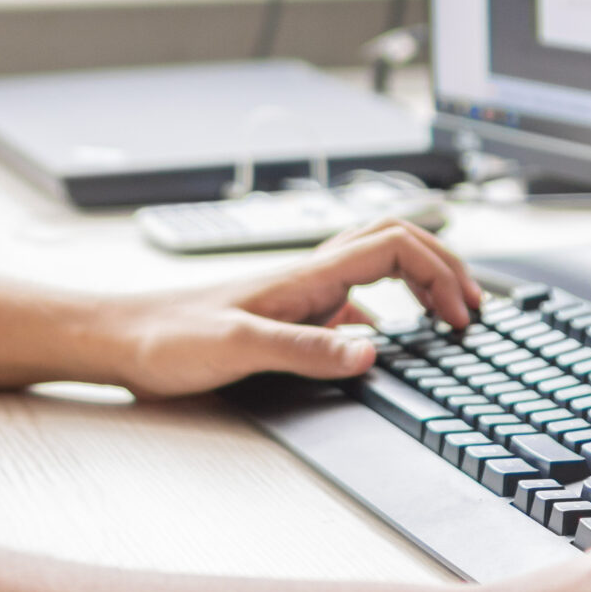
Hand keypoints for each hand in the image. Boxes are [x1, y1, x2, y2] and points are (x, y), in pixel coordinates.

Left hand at [98, 219, 482, 398]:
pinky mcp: (285, 314)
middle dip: (444, 264)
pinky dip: (384, 310)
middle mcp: (306, 276)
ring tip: (447, 316)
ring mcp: (297, 293)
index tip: (460, 315)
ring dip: (418, 280)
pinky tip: (382, 342)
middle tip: (473, 307)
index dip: (439, 269)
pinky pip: (349, 299)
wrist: (116, 338)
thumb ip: (305, 349)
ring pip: (375, 266)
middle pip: (394, 242)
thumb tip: (372, 348)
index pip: (392, 242)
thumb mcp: (238, 349)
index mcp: (304, 275)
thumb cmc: (165, 339)